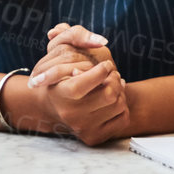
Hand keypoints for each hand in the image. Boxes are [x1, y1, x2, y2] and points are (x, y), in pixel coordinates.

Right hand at [25, 23, 128, 144]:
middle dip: (114, 79)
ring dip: (119, 90)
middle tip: (111, 73)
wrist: (51, 106)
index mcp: (62, 94)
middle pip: (110, 94)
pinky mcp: (94, 137)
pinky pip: (122, 119)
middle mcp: (71, 114)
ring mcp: (83, 128)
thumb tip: (102, 40)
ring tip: (112, 83)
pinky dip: (122, 106)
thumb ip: (75, 35)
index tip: (104, 65)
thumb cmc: (59, 75)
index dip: (102, 70)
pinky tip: (113, 98)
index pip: (89, 81)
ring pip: (119, 105)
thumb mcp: (60, 50)